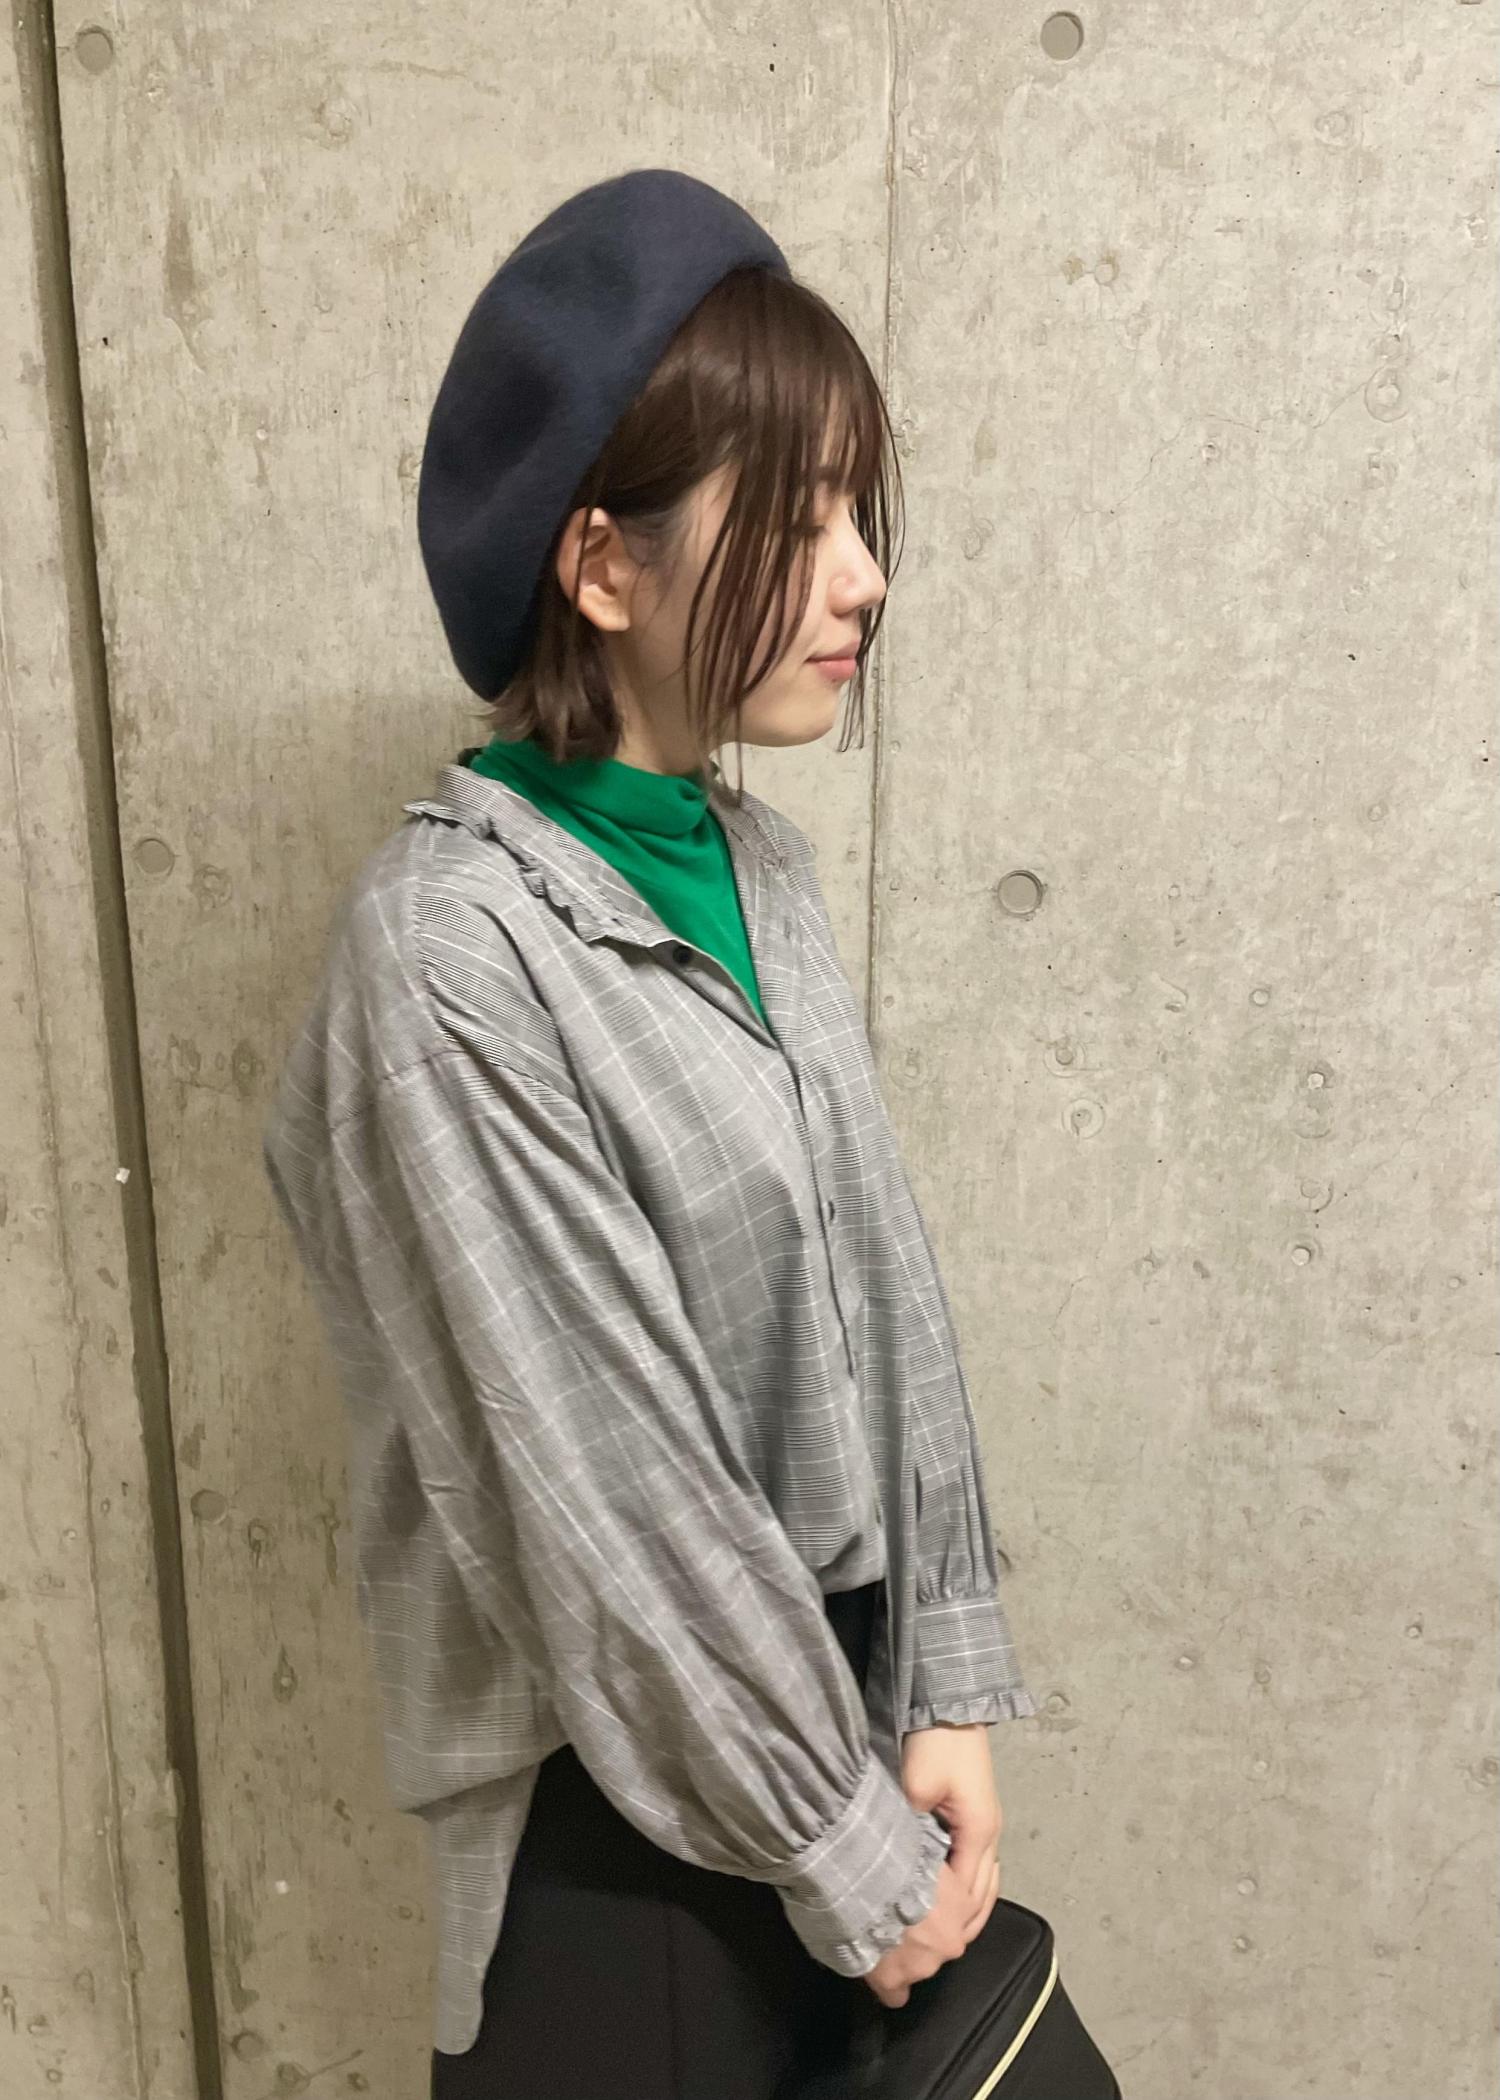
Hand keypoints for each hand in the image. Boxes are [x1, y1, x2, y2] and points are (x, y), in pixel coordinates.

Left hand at [861, 1723, 1003, 2009]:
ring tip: (936, 1938)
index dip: (945, 1924)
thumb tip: (896, 1865)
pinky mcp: (975, 1816)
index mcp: (979, 1832)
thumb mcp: (917, 1783)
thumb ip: (909, 1825)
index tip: (918, 1946)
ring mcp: (986, 1826)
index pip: (966, 1895)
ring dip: (964, 1912)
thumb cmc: (936, 1742)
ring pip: (983, 1885)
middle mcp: (990, 1834)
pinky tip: (946, 1900)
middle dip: (957, 1928)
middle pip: (980, 1898)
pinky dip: (965, 1890)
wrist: (950, 1703)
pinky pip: (976, 1867)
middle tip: (924, 1953)